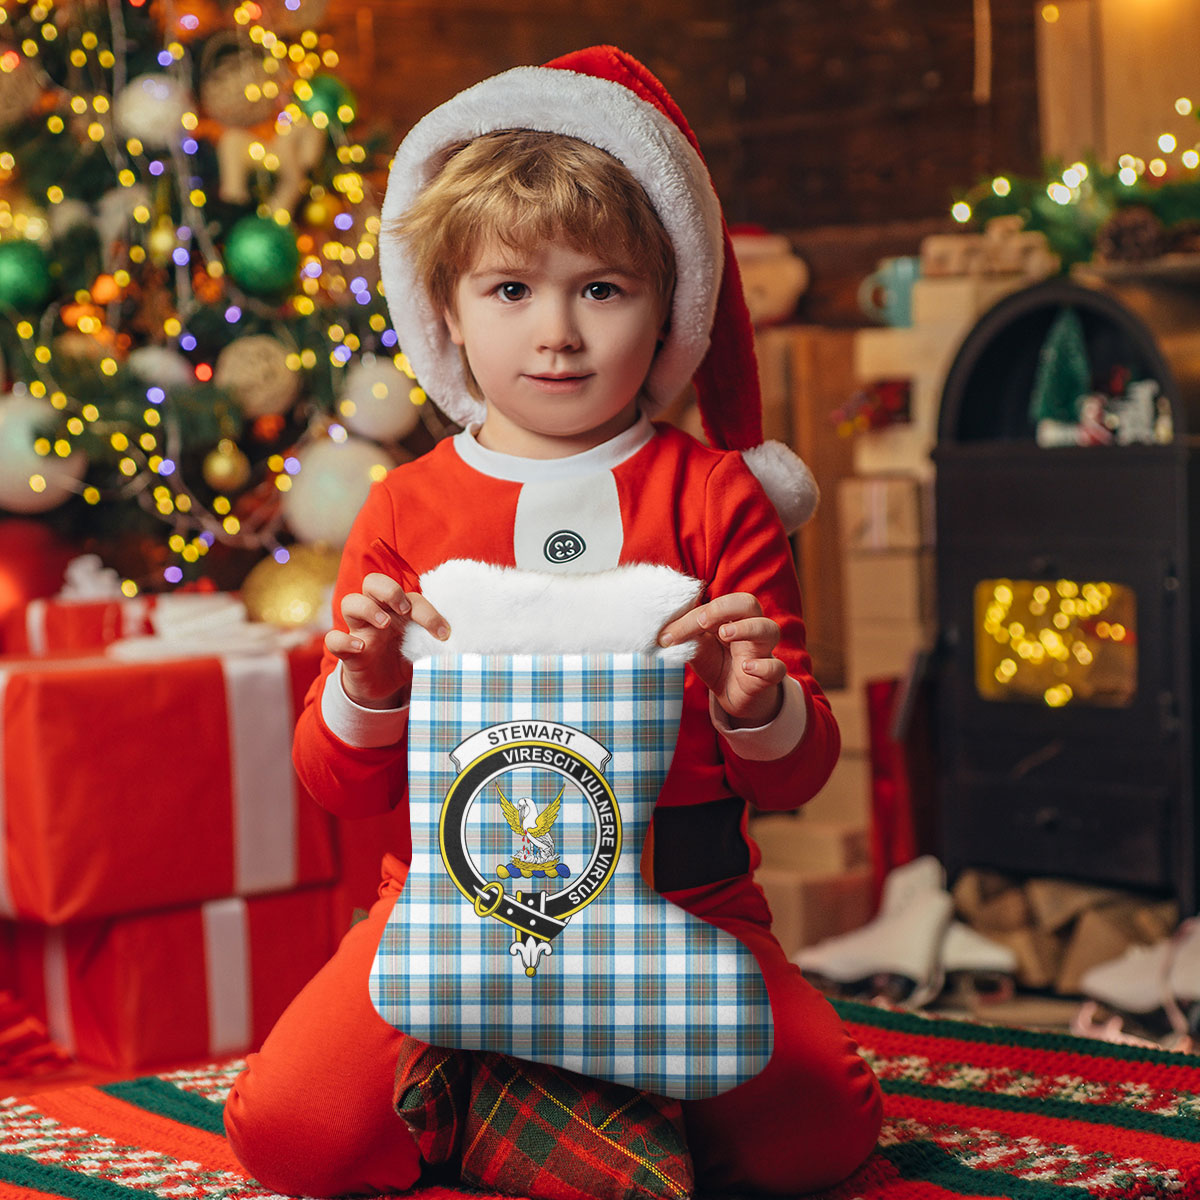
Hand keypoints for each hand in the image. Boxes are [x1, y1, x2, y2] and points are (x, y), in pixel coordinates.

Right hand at [324, 572, 449, 708]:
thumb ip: (437, 643)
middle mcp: (377, 614)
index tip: (443, 633)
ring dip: (368, 608)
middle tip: (404, 609)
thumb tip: (464, 644)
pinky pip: (333, 639)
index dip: (428, 611)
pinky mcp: (347, 652)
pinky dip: (343, 640)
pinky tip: (361, 648)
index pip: (410, 596)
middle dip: (389, 590)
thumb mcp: (424, 649)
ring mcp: (359, 631)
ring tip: (385, 624)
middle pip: (373, 582)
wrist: (384, 689)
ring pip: (350, 602)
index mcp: (398, 610)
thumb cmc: (405, 659)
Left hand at [658, 592, 785, 726]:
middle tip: (702, 622)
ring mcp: (762, 651)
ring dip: (747, 628)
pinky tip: (746, 667)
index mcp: (731, 617)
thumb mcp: (697, 648)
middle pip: (749, 604)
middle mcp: (750, 628)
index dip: (693, 616)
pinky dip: (764, 666)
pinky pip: (776, 667)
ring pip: (769, 630)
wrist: (733, 696)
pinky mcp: (769, 676)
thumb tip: (661, 632)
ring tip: (725, 634)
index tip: (668, 635)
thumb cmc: (717, 663)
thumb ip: (685, 636)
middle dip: (725, 608)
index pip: (716, 604)